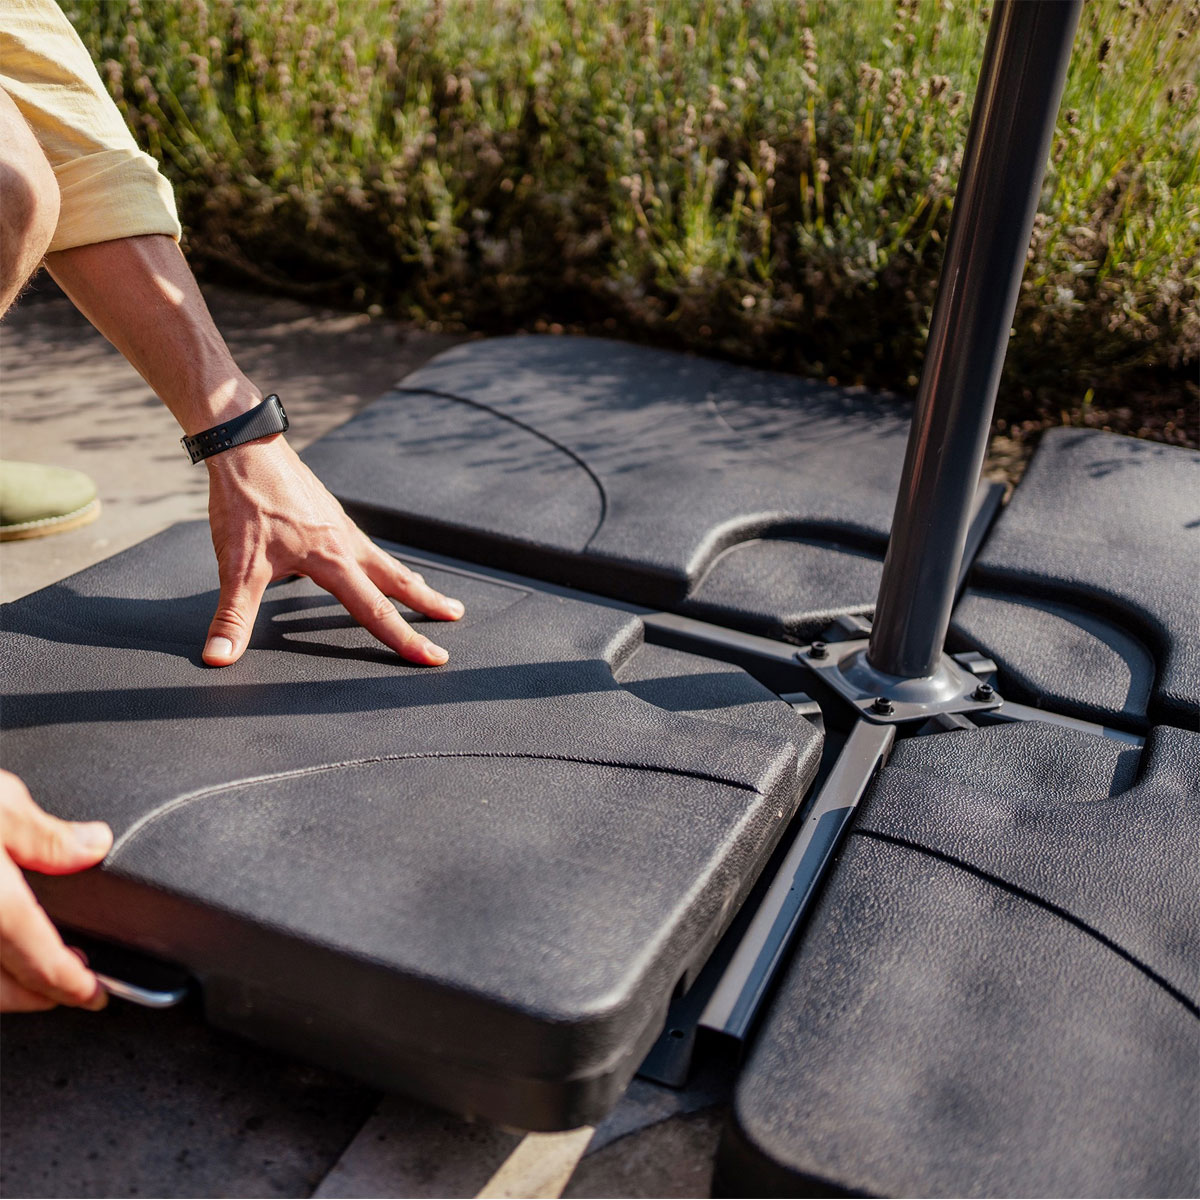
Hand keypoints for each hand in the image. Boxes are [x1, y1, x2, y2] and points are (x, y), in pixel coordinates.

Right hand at [0, 771, 110, 1011]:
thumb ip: (44, 833)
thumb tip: (94, 847)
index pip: (39, 962)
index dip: (72, 986)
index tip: (96, 996)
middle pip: (1, 989)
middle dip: (40, 997)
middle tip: (74, 988)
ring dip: (7, 986)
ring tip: (38, 972)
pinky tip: (4, 948)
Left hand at [202, 435, 464, 666]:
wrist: (245, 446)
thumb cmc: (244, 502)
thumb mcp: (236, 567)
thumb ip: (232, 617)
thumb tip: (218, 658)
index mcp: (332, 560)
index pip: (375, 611)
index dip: (404, 639)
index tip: (432, 657)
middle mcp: (346, 543)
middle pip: (398, 581)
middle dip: (427, 603)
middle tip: (455, 617)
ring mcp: (340, 526)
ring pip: (385, 561)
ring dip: (408, 582)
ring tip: (426, 594)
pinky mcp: (327, 514)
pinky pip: (365, 545)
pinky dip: (380, 561)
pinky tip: (369, 564)